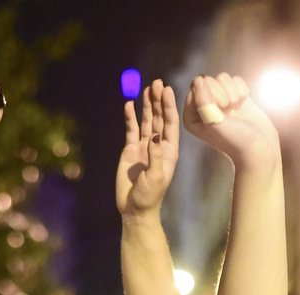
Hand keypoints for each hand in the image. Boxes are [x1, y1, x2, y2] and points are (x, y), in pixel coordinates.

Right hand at [117, 80, 179, 217]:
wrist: (134, 208)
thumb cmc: (150, 196)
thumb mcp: (156, 177)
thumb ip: (156, 155)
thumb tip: (154, 135)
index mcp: (169, 150)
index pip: (170, 124)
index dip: (168, 106)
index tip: (167, 90)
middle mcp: (158, 145)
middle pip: (159, 118)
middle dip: (159, 100)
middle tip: (157, 82)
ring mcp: (144, 146)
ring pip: (146, 121)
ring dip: (147, 105)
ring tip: (147, 88)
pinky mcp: (130, 149)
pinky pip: (131, 130)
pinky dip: (130, 117)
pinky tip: (129, 105)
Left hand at [181, 73, 279, 170]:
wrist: (259, 148)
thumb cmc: (234, 139)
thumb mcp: (214, 122)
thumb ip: (203, 100)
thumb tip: (198, 79)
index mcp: (191, 115)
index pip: (195, 87)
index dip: (209, 94)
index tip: (219, 110)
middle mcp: (203, 107)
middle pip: (208, 80)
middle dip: (222, 93)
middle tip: (228, 111)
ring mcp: (220, 101)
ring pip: (222, 78)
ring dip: (232, 91)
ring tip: (236, 108)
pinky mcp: (235, 97)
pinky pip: (235, 80)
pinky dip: (242, 90)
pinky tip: (243, 104)